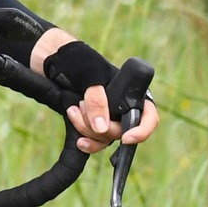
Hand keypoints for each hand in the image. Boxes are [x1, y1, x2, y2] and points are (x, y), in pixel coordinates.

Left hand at [33, 28, 161, 153]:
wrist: (58, 65)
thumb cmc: (78, 63)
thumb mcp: (89, 75)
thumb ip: (97, 100)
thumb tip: (102, 128)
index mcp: (133, 93)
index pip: (149, 118)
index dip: (142, 131)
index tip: (125, 138)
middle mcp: (125, 109)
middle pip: (122, 132)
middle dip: (101, 125)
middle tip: (82, 106)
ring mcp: (111, 120)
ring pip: (107, 138)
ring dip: (87, 129)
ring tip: (73, 110)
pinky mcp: (96, 127)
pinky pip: (97, 143)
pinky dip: (88, 143)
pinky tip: (80, 140)